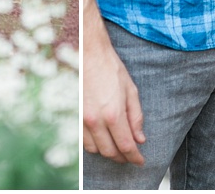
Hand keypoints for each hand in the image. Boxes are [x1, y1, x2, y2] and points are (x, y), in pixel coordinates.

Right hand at [83, 30, 145, 164]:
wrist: (87, 53)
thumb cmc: (110, 68)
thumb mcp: (131, 90)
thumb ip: (136, 117)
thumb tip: (139, 138)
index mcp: (113, 113)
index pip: (126, 146)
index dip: (134, 157)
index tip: (140, 161)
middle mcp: (96, 120)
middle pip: (110, 152)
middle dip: (123, 158)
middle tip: (131, 156)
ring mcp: (82, 119)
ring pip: (96, 149)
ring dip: (108, 152)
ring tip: (118, 148)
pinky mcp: (74, 116)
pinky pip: (84, 140)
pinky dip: (95, 145)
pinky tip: (103, 140)